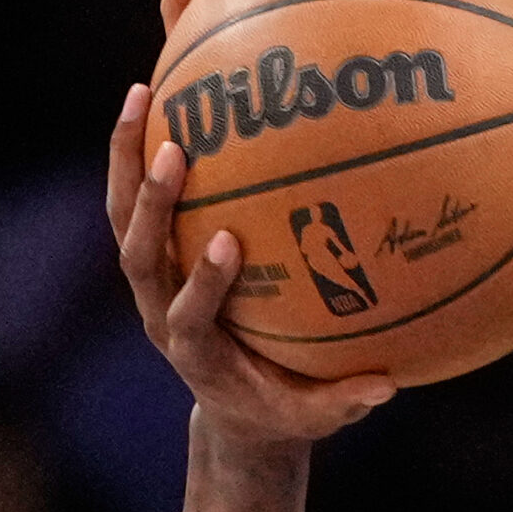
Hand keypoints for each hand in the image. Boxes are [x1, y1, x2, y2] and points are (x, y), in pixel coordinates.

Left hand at [107, 85, 395, 442]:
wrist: (235, 414)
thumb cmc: (282, 410)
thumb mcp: (314, 417)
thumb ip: (344, 401)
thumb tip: (389, 385)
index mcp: (196, 352)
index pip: (188, 315)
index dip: (203, 283)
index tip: (228, 243)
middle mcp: (160, 313)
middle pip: (140, 256)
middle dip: (152, 206)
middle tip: (175, 150)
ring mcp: (152, 283)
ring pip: (123, 218)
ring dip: (127, 159)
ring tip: (144, 94)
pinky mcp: (156, 260)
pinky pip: (137, 203)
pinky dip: (138, 154)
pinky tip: (161, 100)